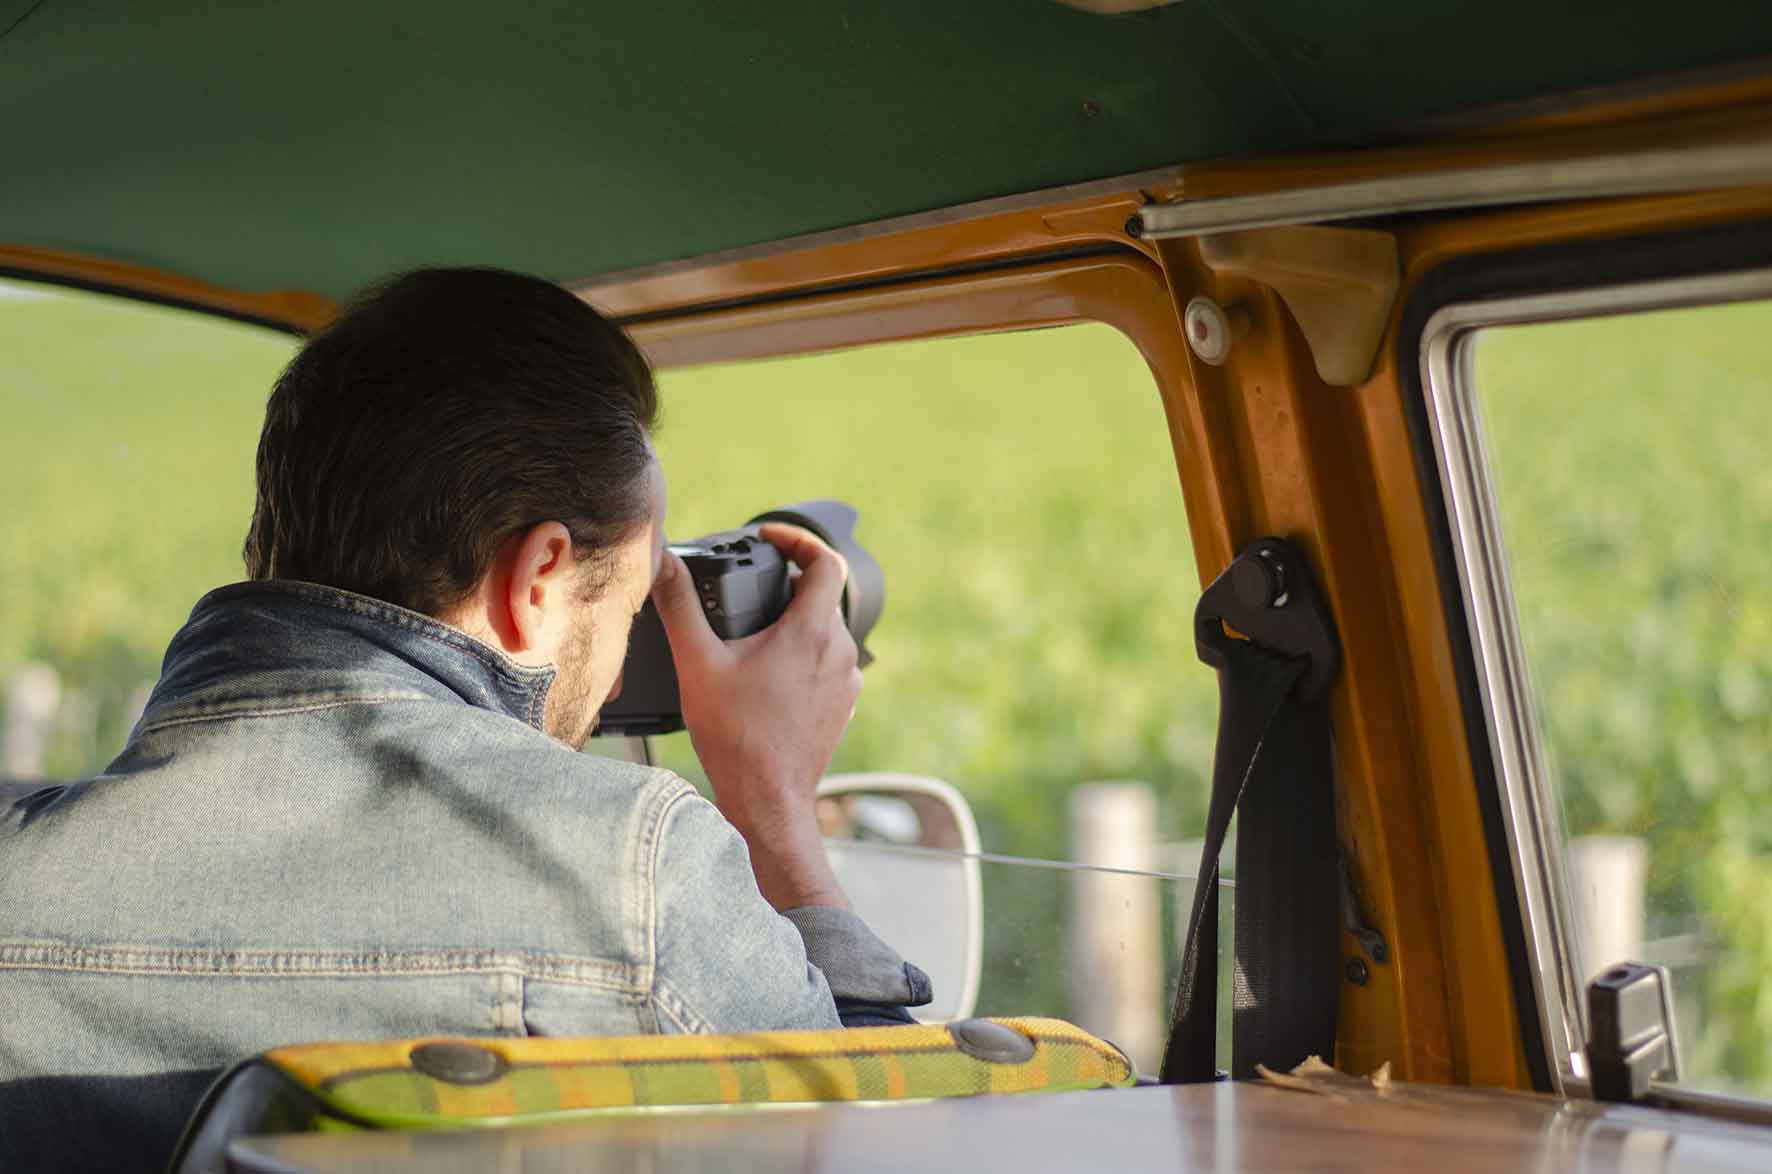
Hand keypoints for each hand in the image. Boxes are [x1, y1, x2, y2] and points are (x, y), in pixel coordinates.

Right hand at [650, 522, 860, 910]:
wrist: (767, 802)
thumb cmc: (737, 739)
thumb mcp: (699, 664)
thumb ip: (680, 606)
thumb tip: (664, 563)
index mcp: (812, 632)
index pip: (826, 561)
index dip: (798, 540)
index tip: (770, 538)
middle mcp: (839, 652)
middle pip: (822, 595)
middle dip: (785, 584)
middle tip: (748, 586)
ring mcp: (845, 682)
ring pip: (825, 630)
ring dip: (794, 621)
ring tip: (752, 631)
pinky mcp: (841, 706)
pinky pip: (827, 663)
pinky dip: (801, 654)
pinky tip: (766, 672)